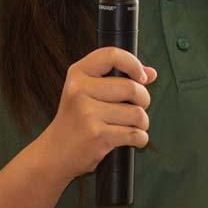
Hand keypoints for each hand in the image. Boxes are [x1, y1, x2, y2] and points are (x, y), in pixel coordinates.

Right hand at [39, 47, 157, 180]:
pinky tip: (131, 140)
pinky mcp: (97, 135)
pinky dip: (140, 139)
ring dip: (142, 123)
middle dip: (144, 100)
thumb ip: (119, 79)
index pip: (112, 55)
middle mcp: (80, 90)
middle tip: (137, 108)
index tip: (142, 78)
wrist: (55, 152)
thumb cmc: (77, 120)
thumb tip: (152, 73)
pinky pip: (135, 134)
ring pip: (137, 113)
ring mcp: (87, 113)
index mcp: (78, 73)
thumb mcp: (89, 92)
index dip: (134, 64)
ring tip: (131, 126)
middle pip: (132, 87)